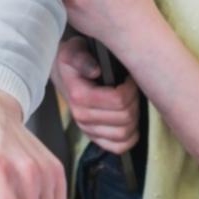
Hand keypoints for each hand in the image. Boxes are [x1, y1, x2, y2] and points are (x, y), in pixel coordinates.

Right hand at [50, 37, 138, 154]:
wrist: (64, 73)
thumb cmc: (73, 61)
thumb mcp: (74, 51)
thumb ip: (83, 59)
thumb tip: (96, 70)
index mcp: (79, 96)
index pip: (118, 101)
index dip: (130, 89)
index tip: (128, 78)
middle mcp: (82, 116)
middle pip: (125, 117)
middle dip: (134, 101)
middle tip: (131, 89)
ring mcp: (88, 129)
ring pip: (124, 133)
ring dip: (134, 117)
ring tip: (130, 102)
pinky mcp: (94, 138)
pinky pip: (118, 147)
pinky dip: (130, 138)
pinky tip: (130, 123)